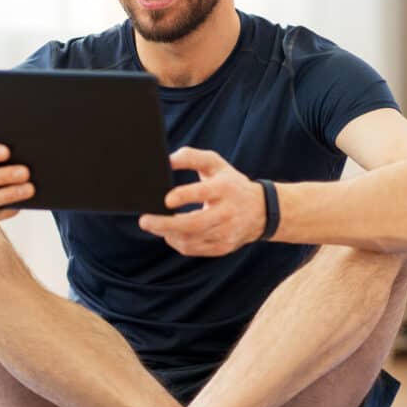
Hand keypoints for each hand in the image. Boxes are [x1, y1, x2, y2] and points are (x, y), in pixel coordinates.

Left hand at [138, 147, 265, 256]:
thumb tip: (167, 161)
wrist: (261, 211)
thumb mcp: (215, 163)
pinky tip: (170, 234)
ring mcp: (226, 232)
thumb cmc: (230, 183)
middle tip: (145, 220)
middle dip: (166, 224)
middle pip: (194, 224)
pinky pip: (194, 249)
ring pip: (191, 240)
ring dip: (168, 233)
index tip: (166, 199)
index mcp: (225, 188)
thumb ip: (191, 157)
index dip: (184, 196)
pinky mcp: (223, 247)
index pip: (203, 192)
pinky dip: (177, 242)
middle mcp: (227, 212)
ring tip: (154, 225)